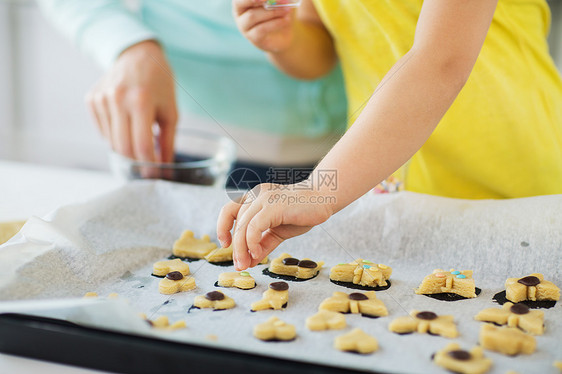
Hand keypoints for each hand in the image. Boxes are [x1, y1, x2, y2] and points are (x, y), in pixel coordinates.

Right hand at [86, 40, 177, 162]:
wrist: (138, 55)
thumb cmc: (159, 84)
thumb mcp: (171, 111)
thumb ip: (168, 142)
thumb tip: (166, 170)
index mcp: (141, 100)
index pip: (142, 145)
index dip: (149, 165)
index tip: (155, 175)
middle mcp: (117, 99)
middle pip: (123, 147)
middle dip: (137, 163)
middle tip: (148, 168)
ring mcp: (101, 99)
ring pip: (112, 142)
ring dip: (127, 150)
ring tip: (140, 140)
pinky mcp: (91, 100)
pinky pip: (103, 131)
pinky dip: (116, 137)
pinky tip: (126, 124)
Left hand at [217, 182, 334, 269]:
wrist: (324, 198)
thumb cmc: (302, 212)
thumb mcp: (278, 231)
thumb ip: (263, 244)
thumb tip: (249, 261)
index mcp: (255, 197)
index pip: (229, 210)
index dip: (223, 227)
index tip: (226, 245)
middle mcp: (256, 195)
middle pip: (236, 221)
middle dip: (236, 247)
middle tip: (240, 265)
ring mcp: (264, 198)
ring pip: (243, 225)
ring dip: (241, 248)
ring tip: (247, 263)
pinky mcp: (273, 205)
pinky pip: (254, 226)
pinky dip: (251, 241)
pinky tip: (258, 253)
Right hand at [233, 0, 295, 52]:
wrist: (285, 33)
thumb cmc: (280, 11)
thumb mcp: (279, 1)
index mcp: (242, 1)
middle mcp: (240, 13)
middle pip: (240, 3)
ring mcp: (244, 27)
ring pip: (252, 16)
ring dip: (271, 11)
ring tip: (287, 9)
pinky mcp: (253, 38)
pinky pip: (261, 29)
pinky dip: (275, 23)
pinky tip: (286, 19)